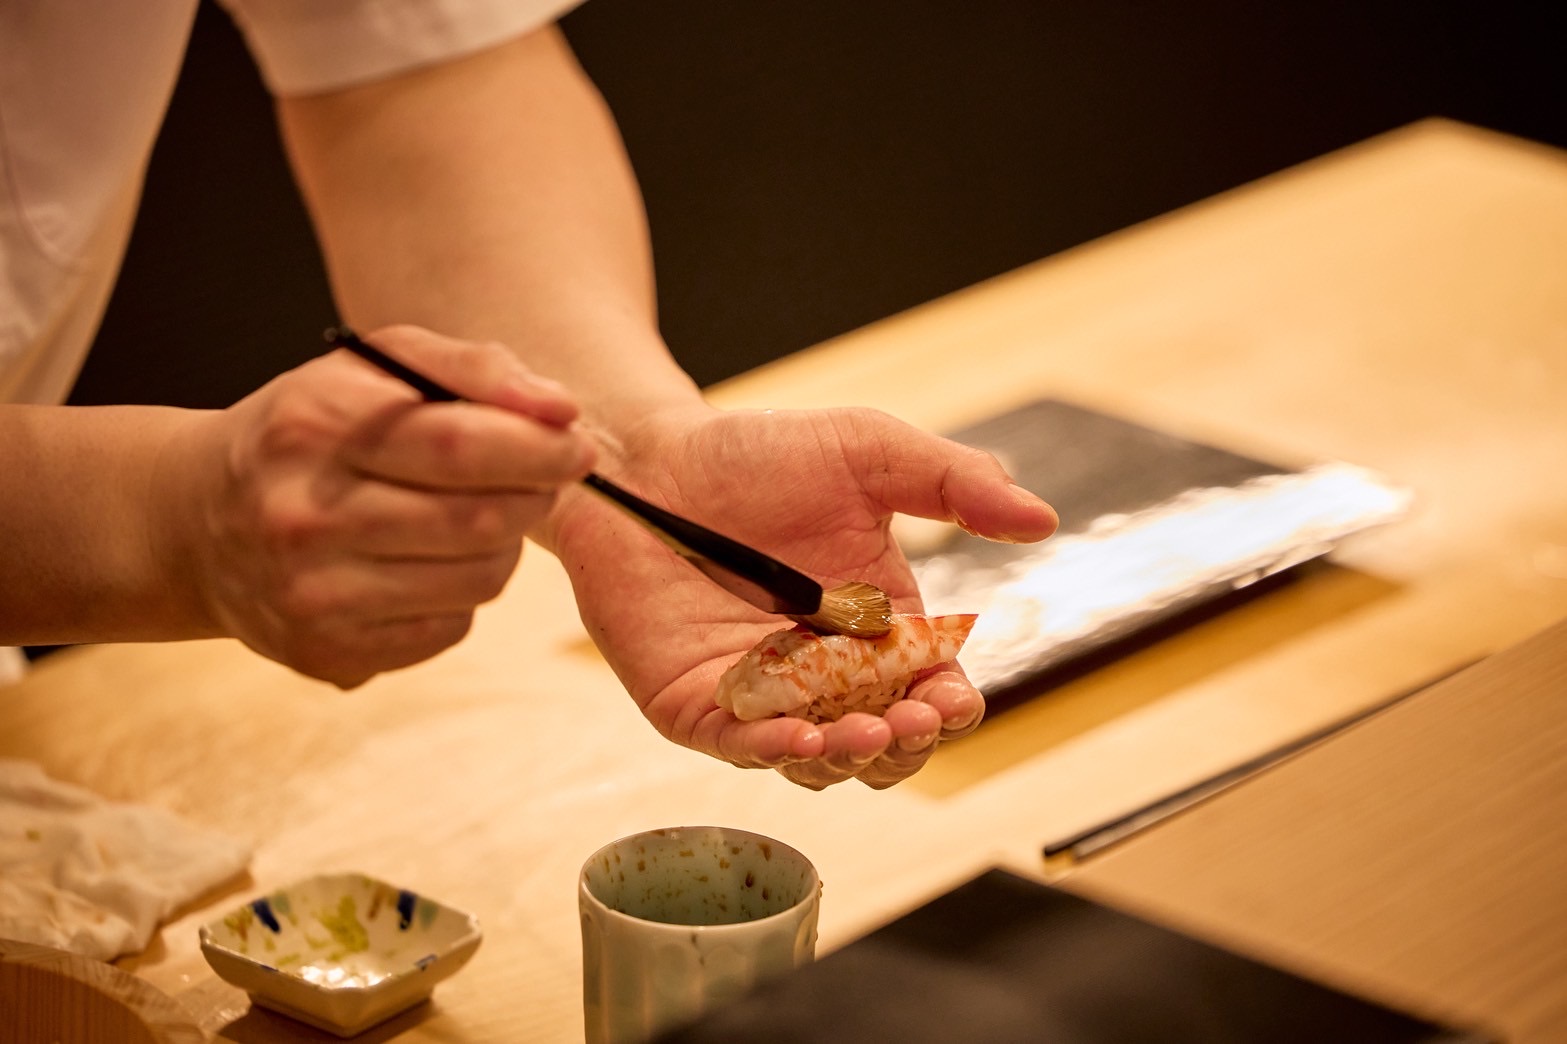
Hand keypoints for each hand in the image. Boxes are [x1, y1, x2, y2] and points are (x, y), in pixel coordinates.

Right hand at [163, 325, 595, 686]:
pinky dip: (462, 594)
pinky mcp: (327, 654)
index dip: (537, 449)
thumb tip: (562, 411)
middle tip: (541, 480)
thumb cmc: (314, 430)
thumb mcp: (375, 368)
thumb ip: (475, 370)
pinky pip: (450, 627)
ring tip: (472, 517)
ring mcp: (311, 595)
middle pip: (477, 520)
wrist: (197, 520)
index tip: (577, 446)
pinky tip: (425, 564)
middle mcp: (302, 516)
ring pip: (477, 581)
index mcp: (313, 427)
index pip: (458, 443)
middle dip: (533, 498)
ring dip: (502, 547)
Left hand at [544, 405, 1055, 788]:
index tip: (953, 700)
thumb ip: (954, 483)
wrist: (653, 455)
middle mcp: (828, 674)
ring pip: (820, 761)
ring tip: (860, 733)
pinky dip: (772, 750)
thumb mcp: (870, 453)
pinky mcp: (697, 706)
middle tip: (911, 721)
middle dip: (906, 746)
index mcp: (881, 628)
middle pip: (886, 745)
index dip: (950, 707)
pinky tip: (798, 737)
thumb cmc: (762, 453)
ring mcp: (762, 697)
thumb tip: (1043, 519)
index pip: (933, 691)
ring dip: (849, 759)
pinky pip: (740, 746)